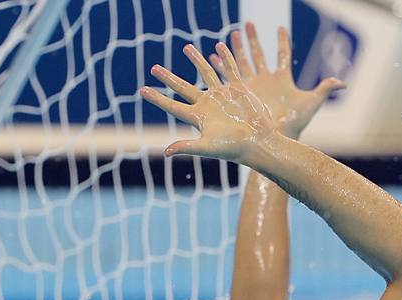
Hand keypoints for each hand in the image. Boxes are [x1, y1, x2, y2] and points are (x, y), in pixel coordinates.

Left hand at [141, 40, 278, 161]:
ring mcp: (223, 96)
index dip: (157, 98)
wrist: (259, 142)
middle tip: (154, 67)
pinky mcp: (239, 90)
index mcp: (198, 117)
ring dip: (196, 60)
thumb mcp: (208, 147)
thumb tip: (166, 152)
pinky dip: (225, 58)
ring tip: (187, 47)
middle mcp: (207, 104)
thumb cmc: (234, 148)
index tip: (142, 89)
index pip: (172, 105)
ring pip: (206, 73)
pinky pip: (230, 70)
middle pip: (183, 87)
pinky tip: (219, 46)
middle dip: (168, 78)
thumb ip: (188, 147)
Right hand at [213, 23, 342, 139]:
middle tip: (246, 24)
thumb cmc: (295, 123)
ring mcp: (254, 86)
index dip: (282, 41)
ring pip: (243, 62)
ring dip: (236, 49)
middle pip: (259, 54)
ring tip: (231, 36)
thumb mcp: (312, 103)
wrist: (277, 138)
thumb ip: (325, 89)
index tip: (281, 28)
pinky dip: (224, 66)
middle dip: (253, 39)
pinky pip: (231, 77)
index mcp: (283, 78)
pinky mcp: (243, 94)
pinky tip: (215, 56)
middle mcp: (267, 79)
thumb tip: (344, 83)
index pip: (283, 54)